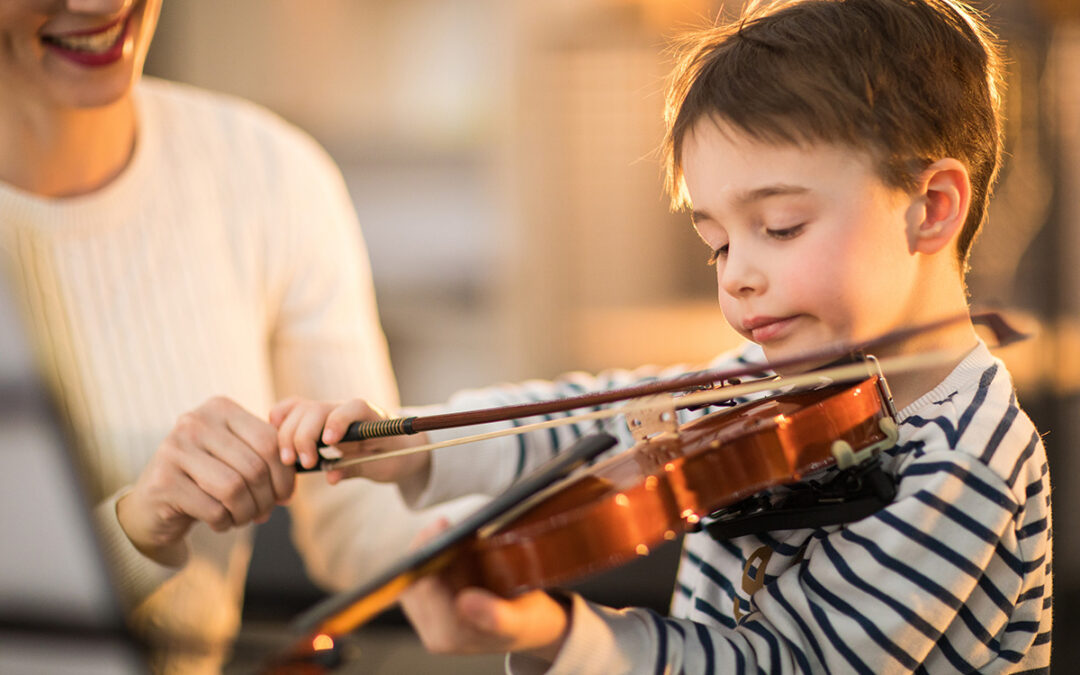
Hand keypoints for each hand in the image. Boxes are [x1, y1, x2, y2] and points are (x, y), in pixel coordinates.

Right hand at [116, 397, 293, 565]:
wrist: (153, 504)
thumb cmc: (206, 478)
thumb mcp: (235, 455)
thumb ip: (266, 453)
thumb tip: (300, 465)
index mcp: (219, 408)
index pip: (269, 441)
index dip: (285, 474)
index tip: (285, 496)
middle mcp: (194, 422)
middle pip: (254, 467)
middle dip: (266, 499)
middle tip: (264, 514)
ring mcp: (174, 450)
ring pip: (235, 488)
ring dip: (247, 512)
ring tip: (243, 518)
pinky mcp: (163, 483)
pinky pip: (214, 509)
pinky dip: (225, 522)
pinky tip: (220, 522)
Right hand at [270, 397, 431, 486]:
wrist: (397, 447)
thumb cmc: (392, 456)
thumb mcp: (382, 467)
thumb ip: (357, 468)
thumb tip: (331, 477)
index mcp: (370, 416)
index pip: (353, 408)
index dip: (338, 421)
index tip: (329, 442)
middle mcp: (345, 409)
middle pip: (317, 409)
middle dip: (304, 436)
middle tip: (304, 464)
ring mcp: (328, 411)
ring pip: (300, 410)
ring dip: (288, 434)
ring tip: (288, 460)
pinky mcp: (315, 418)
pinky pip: (293, 409)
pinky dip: (280, 418)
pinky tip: (273, 433)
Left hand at [400, 519, 569, 659]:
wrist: (529, 628)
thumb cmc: (527, 622)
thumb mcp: (520, 620)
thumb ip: (495, 616)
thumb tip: (464, 602)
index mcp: (452, 636)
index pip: (426, 591)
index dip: (431, 555)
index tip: (443, 527)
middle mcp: (434, 632)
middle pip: (414, 582)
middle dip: (428, 549)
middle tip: (446, 524)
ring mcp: (428, 621)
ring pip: (412, 577)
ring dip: (427, 551)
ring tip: (447, 532)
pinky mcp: (428, 608)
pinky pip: (417, 576)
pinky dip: (430, 556)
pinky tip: (447, 546)